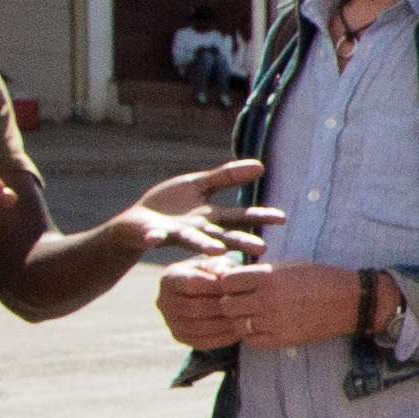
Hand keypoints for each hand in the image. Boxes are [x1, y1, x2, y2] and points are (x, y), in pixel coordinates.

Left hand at [128, 157, 269, 259]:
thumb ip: (227, 177)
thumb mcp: (200, 185)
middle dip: (241, 242)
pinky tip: (153, 239)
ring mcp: (177, 234)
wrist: (136, 222)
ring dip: (205, 246)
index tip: (282, 218)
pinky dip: (153, 237)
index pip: (240, 218)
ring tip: (217, 251)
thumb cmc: (170, 205)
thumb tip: (261, 166)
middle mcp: (199, 230)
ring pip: (194, 241)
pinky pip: (154, 236)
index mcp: (211, 218)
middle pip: (224, 235)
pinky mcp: (153, 234)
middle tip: (262, 250)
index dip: (260, 217)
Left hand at [159, 258, 374, 346]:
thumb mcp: (289, 266)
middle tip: (240, 302)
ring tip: (251, 316)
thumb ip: (262, 272)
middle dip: (230, 303)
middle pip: (227, 305)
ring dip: (240, 320)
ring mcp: (274, 321)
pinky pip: (251, 340)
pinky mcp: (282, 339)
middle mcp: (267, 299)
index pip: (227, 281)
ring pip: (237, 324)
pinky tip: (260, 328)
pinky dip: (251, 335)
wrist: (350, 301)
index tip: (235, 286)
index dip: (228, 283)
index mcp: (269, 276)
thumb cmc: (320, 279)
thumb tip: (235, 277)